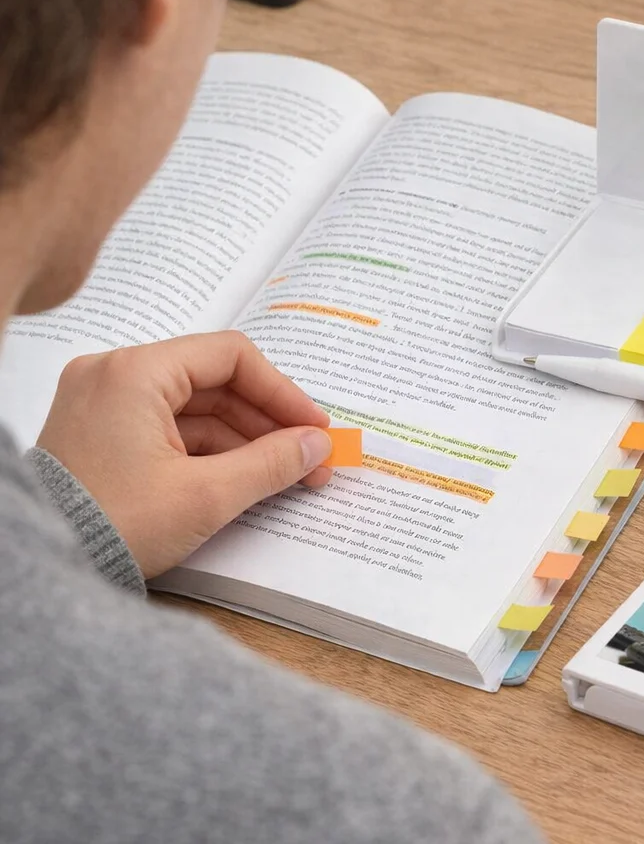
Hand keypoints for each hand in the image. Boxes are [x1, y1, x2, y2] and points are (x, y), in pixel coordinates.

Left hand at [37, 331, 333, 578]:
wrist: (42, 572)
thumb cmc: (113, 526)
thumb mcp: (205, 495)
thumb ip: (271, 463)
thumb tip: (317, 446)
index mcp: (136, 372)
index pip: (231, 357)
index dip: (282, 392)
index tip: (314, 428)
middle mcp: (116, 376)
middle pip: (215, 382)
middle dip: (268, 422)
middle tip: (308, 458)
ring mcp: (104, 404)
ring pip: (195, 409)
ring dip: (244, 439)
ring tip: (284, 475)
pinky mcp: (100, 435)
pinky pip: (170, 429)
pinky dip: (209, 451)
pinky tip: (244, 479)